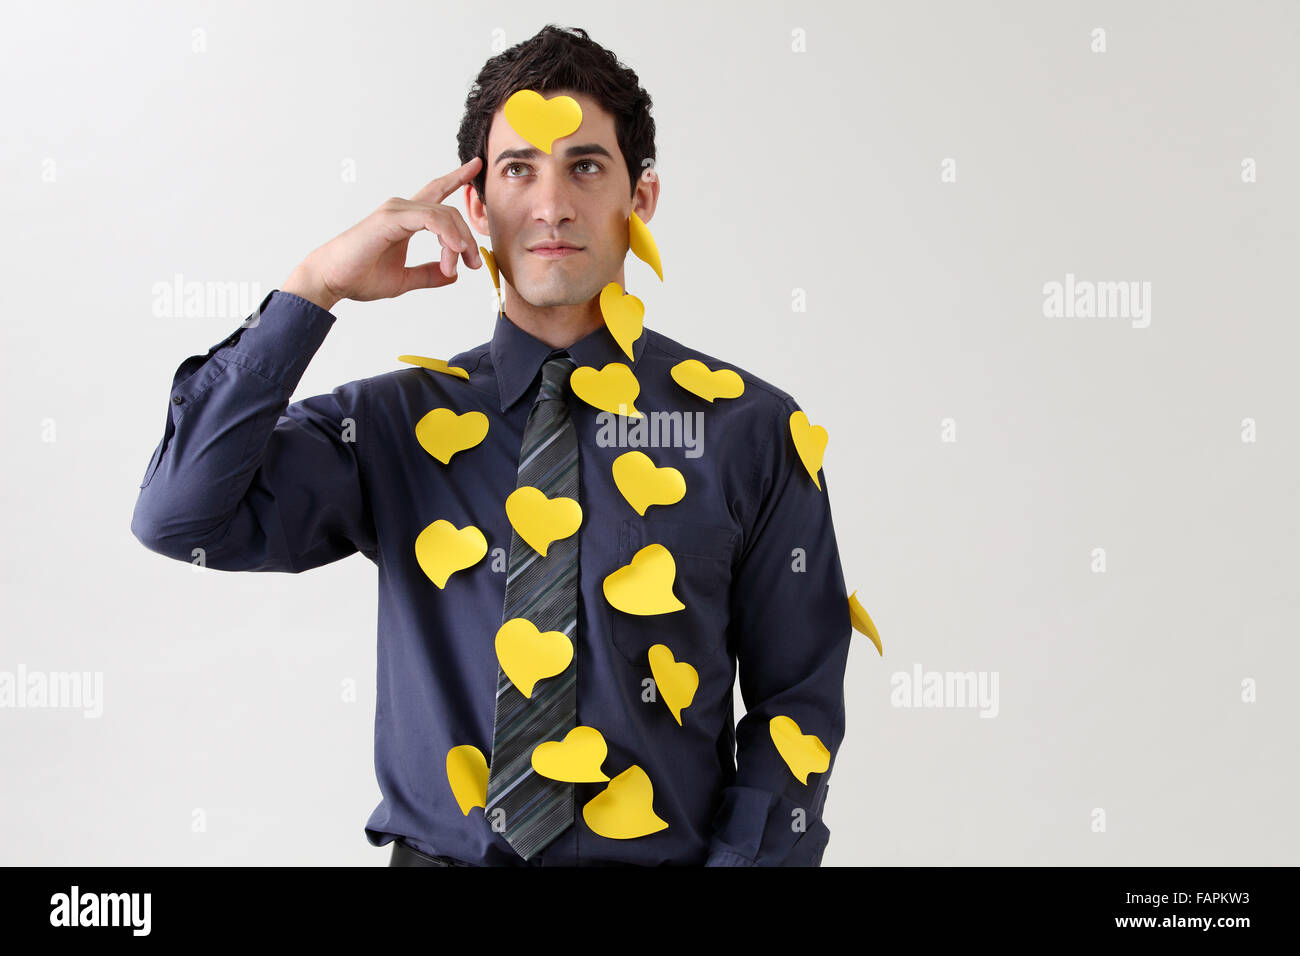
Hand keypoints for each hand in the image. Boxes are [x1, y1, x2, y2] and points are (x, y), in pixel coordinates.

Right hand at [281, 157, 484, 310]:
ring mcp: (396, 211)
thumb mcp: (404, 279)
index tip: (475, 166)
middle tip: (474, 264)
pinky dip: (447, 235)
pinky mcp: (390, 218)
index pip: (436, 192)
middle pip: (449, 211)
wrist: (331, 280)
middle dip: (467, 237)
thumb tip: (452, 275)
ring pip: (444, 215)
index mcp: (405, 218)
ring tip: (462, 265)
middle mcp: (401, 209)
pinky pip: (431, 219)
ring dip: (459, 241)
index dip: (456, 177)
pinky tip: (453, 251)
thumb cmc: (359, 276)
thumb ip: (428, 274)